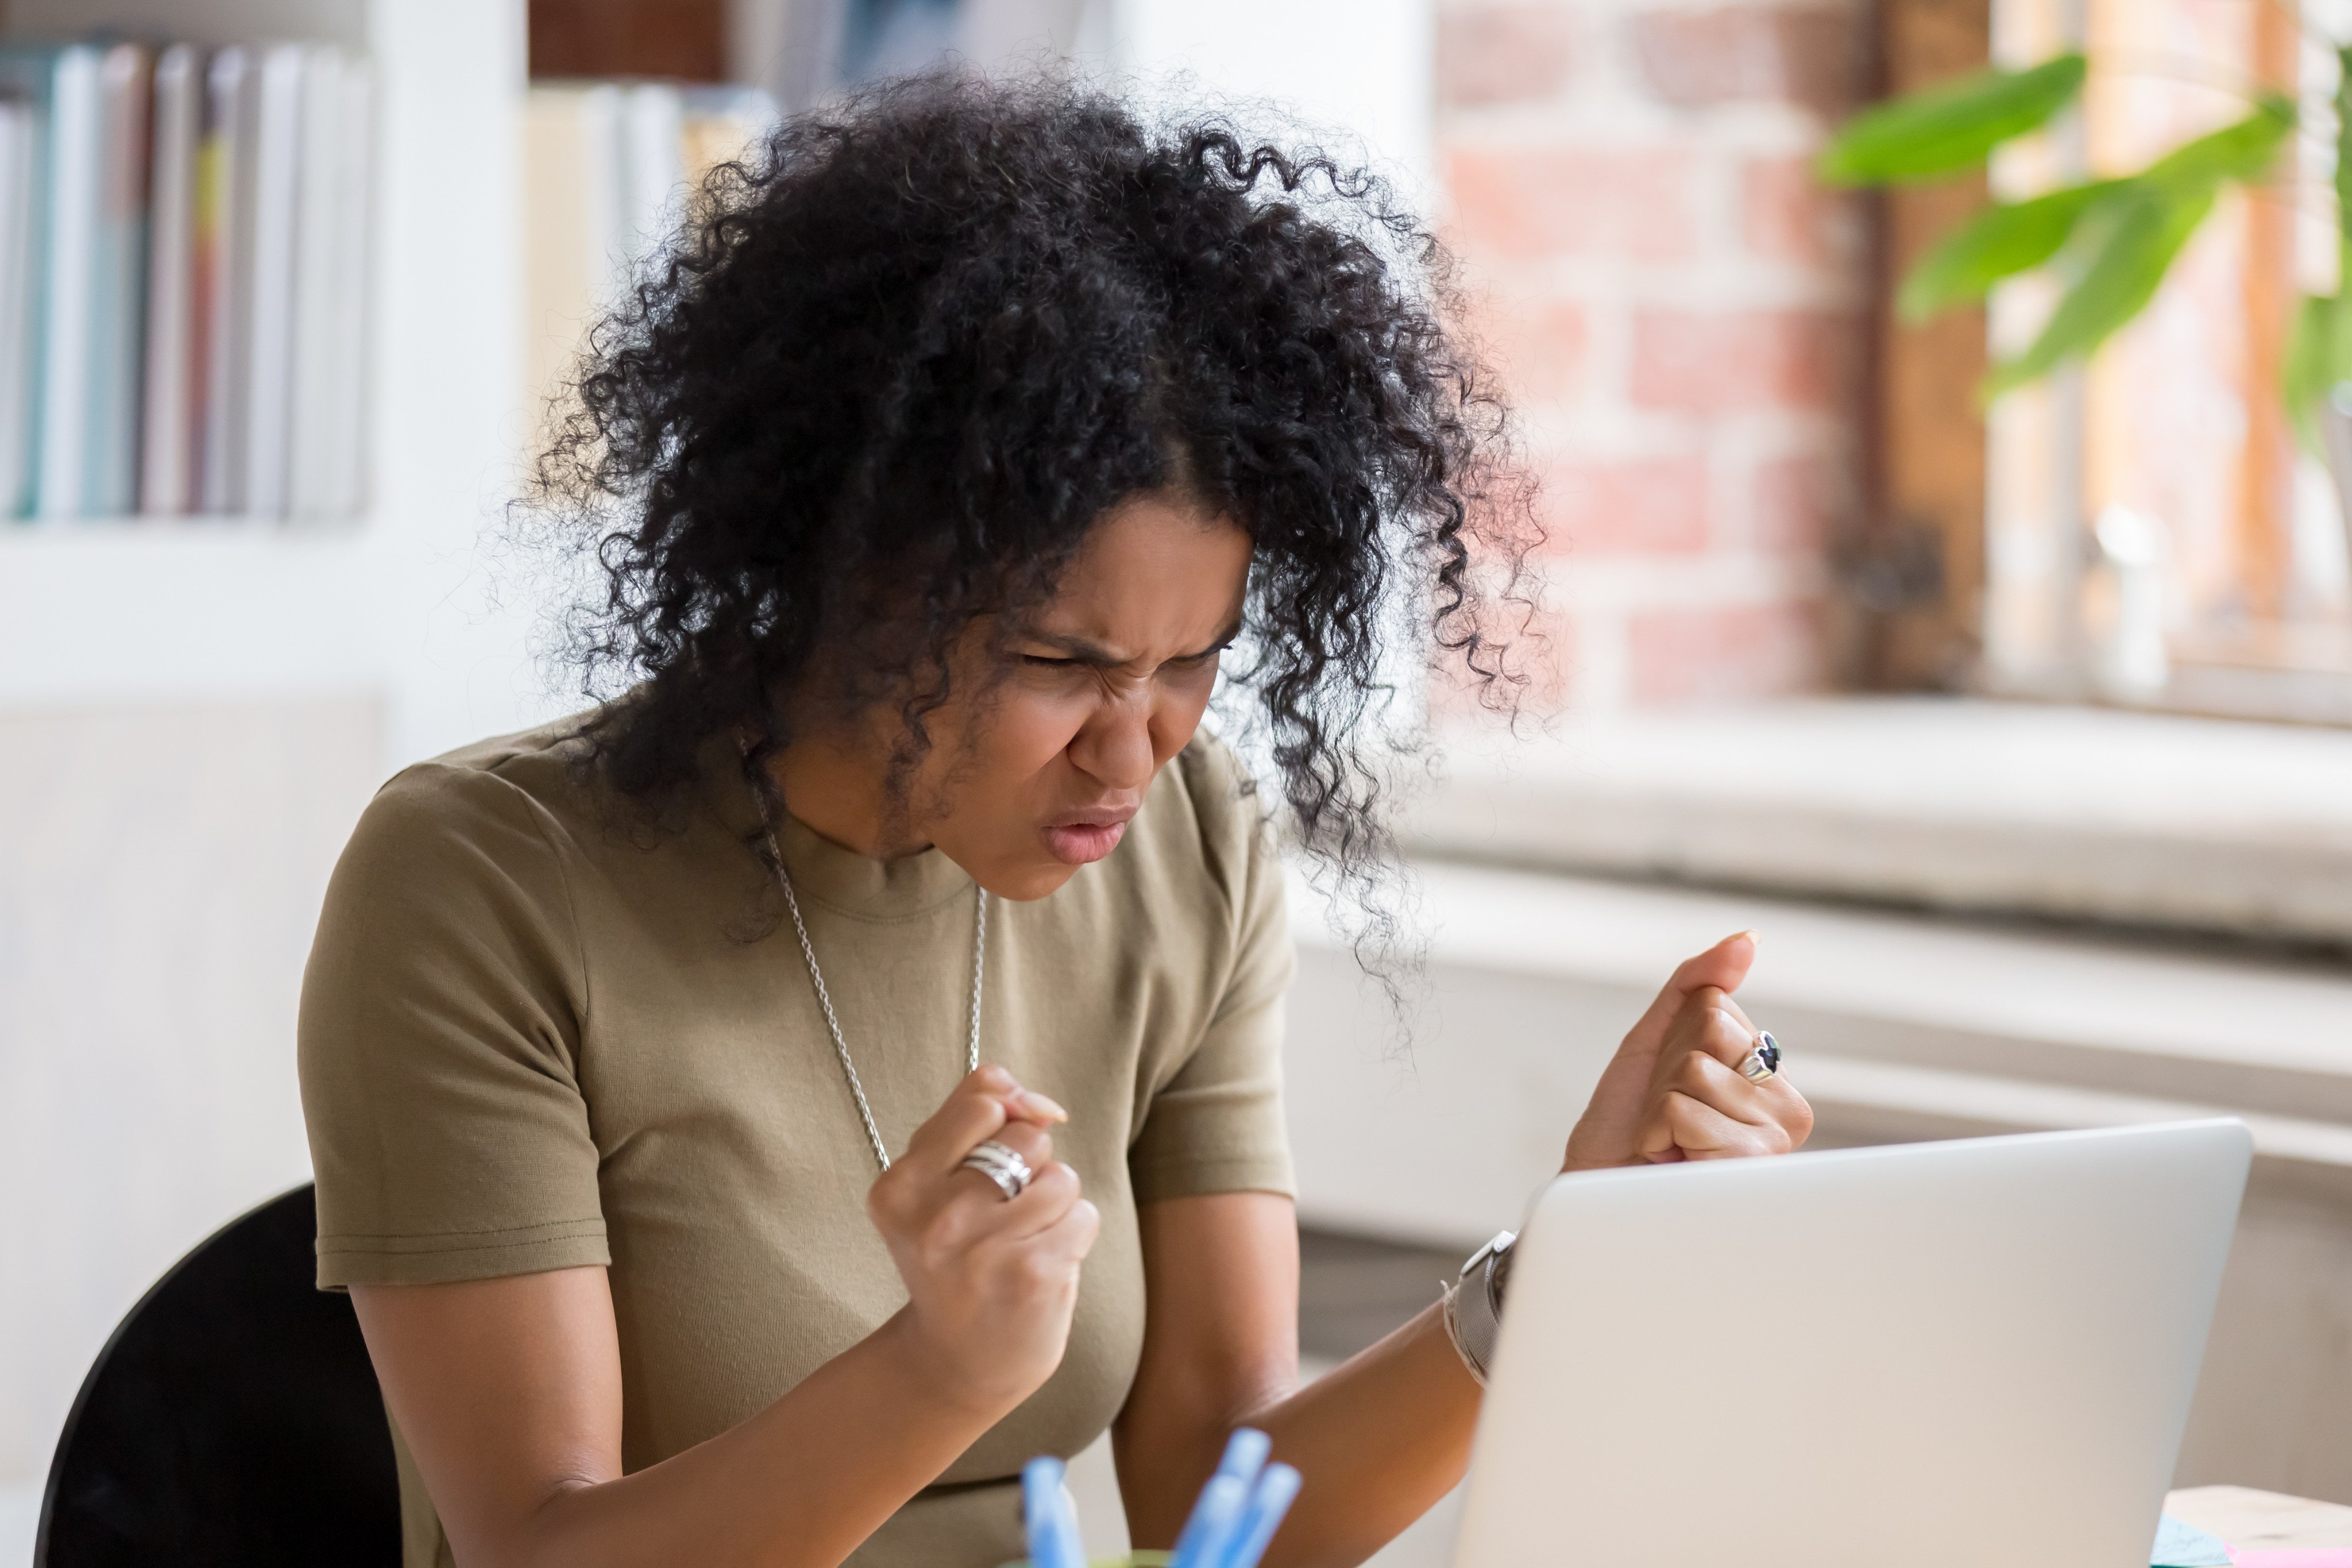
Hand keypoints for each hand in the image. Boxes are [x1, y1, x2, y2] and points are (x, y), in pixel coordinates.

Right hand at [866, 1065, 1100, 1416]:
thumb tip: (1040, 1103)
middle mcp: (934, 1216)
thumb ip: (975, 1118)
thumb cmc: (955, 1259)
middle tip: (1000, 1217)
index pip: (982, 1100)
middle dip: (1029, 1168)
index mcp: (899, 1186)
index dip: (1008, 1115)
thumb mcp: (936, 1185)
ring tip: (1020, 1244)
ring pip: (1061, 1177)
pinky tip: (1040, 1268)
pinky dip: (1073, 1236)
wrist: (957, 1364)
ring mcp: (984, 1247)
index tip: (999, 1154)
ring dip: (1054, 1206)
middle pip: (1027, 1137)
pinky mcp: (1033, 1273)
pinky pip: (1083, 1215)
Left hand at [1560, 932, 1812, 1172]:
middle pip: (1710, 1035)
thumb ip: (1698, 985)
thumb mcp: (1655, 1043)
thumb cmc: (1627, 1128)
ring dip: (1657, 1110)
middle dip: (1664, 1075)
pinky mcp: (1749, 1168)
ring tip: (1665, 1144)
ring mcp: (1772, 1142)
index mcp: (1769, 1075)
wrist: (1601, 1195)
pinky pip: (1682, 1111)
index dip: (1672, 1044)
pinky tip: (1670, 1164)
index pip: (1717, 1010)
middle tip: (1663, 1121)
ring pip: (1694, 1072)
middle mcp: (1785, 1110)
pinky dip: (1656, 1134)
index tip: (1667, 1090)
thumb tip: (1749, 940)